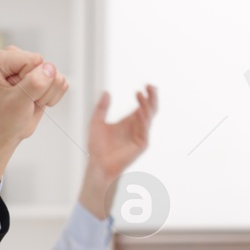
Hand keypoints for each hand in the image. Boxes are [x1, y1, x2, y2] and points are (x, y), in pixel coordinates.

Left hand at [0, 46, 69, 186]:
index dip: (31, 82)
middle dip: (40, 89)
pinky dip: (52, 97)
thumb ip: (33, 84)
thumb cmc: (3, 120)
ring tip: (29, 104)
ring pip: (58, 75)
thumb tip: (48, 69)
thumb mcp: (17, 103)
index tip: (15, 97)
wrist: (5, 134)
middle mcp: (15, 58)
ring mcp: (29, 67)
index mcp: (2, 58)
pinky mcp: (41, 77)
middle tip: (23, 103)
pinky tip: (36, 103)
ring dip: (47, 94)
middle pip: (48, 66)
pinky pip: (62, 82)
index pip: (35, 61)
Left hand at [79, 86, 158, 217]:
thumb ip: (101, 108)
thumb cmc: (97, 146)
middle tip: (150, 86)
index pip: (142, 105)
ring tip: (141, 95)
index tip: (143, 86)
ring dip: (146, 105)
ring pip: (149, 116)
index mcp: (129, 121)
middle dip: (152, 97)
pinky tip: (139, 110)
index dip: (145, 96)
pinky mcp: (142, 143)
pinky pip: (145, 128)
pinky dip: (144, 118)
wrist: (98, 163)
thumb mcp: (96, 122)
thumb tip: (105, 92)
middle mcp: (137, 126)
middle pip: (150, 109)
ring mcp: (141, 135)